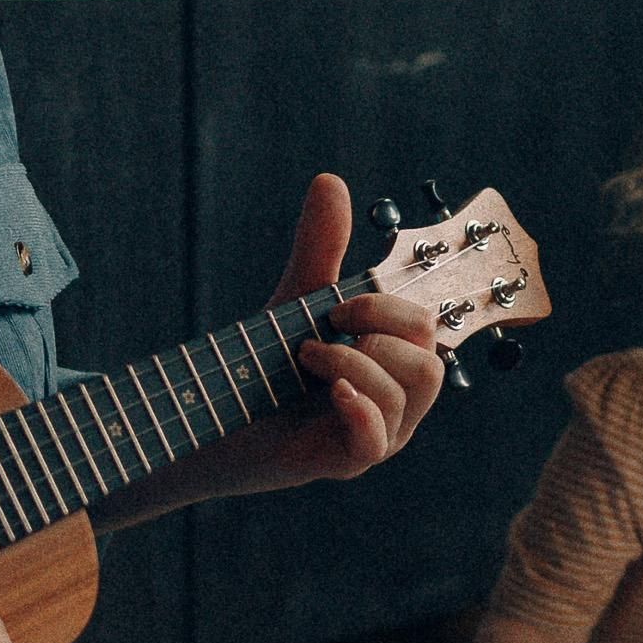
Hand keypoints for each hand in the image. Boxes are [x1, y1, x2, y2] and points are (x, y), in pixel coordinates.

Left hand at [269, 170, 445, 480]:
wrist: (209, 416)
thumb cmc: (261, 364)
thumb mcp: (297, 299)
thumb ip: (321, 247)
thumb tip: (331, 180)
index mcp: (392, 364)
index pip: (427, 328)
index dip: (388, 307)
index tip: (338, 306)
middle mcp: (396, 403)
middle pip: (433, 360)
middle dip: (379, 330)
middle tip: (324, 330)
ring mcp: (376, 436)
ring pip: (411, 390)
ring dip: (355, 360)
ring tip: (307, 360)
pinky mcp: (346, 462)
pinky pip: (379, 439)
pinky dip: (359, 407)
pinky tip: (330, 391)